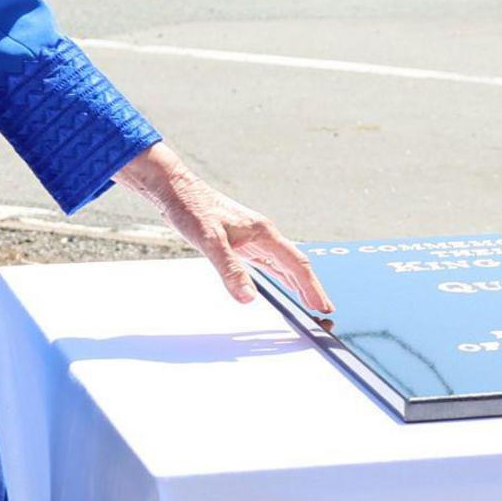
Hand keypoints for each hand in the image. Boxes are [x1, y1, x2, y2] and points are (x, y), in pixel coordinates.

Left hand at [118, 143, 327, 309]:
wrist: (176, 189)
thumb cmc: (191, 209)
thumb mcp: (209, 241)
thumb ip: (230, 270)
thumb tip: (248, 298)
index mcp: (263, 233)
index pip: (296, 264)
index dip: (311, 287)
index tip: (323, 306)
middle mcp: (264, 235)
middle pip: (296, 265)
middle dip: (312, 289)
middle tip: (325, 311)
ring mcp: (255, 238)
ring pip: (285, 264)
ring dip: (299, 284)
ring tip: (311, 303)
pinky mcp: (243, 242)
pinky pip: (270, 263)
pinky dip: (282, 277)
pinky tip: (284, 286)